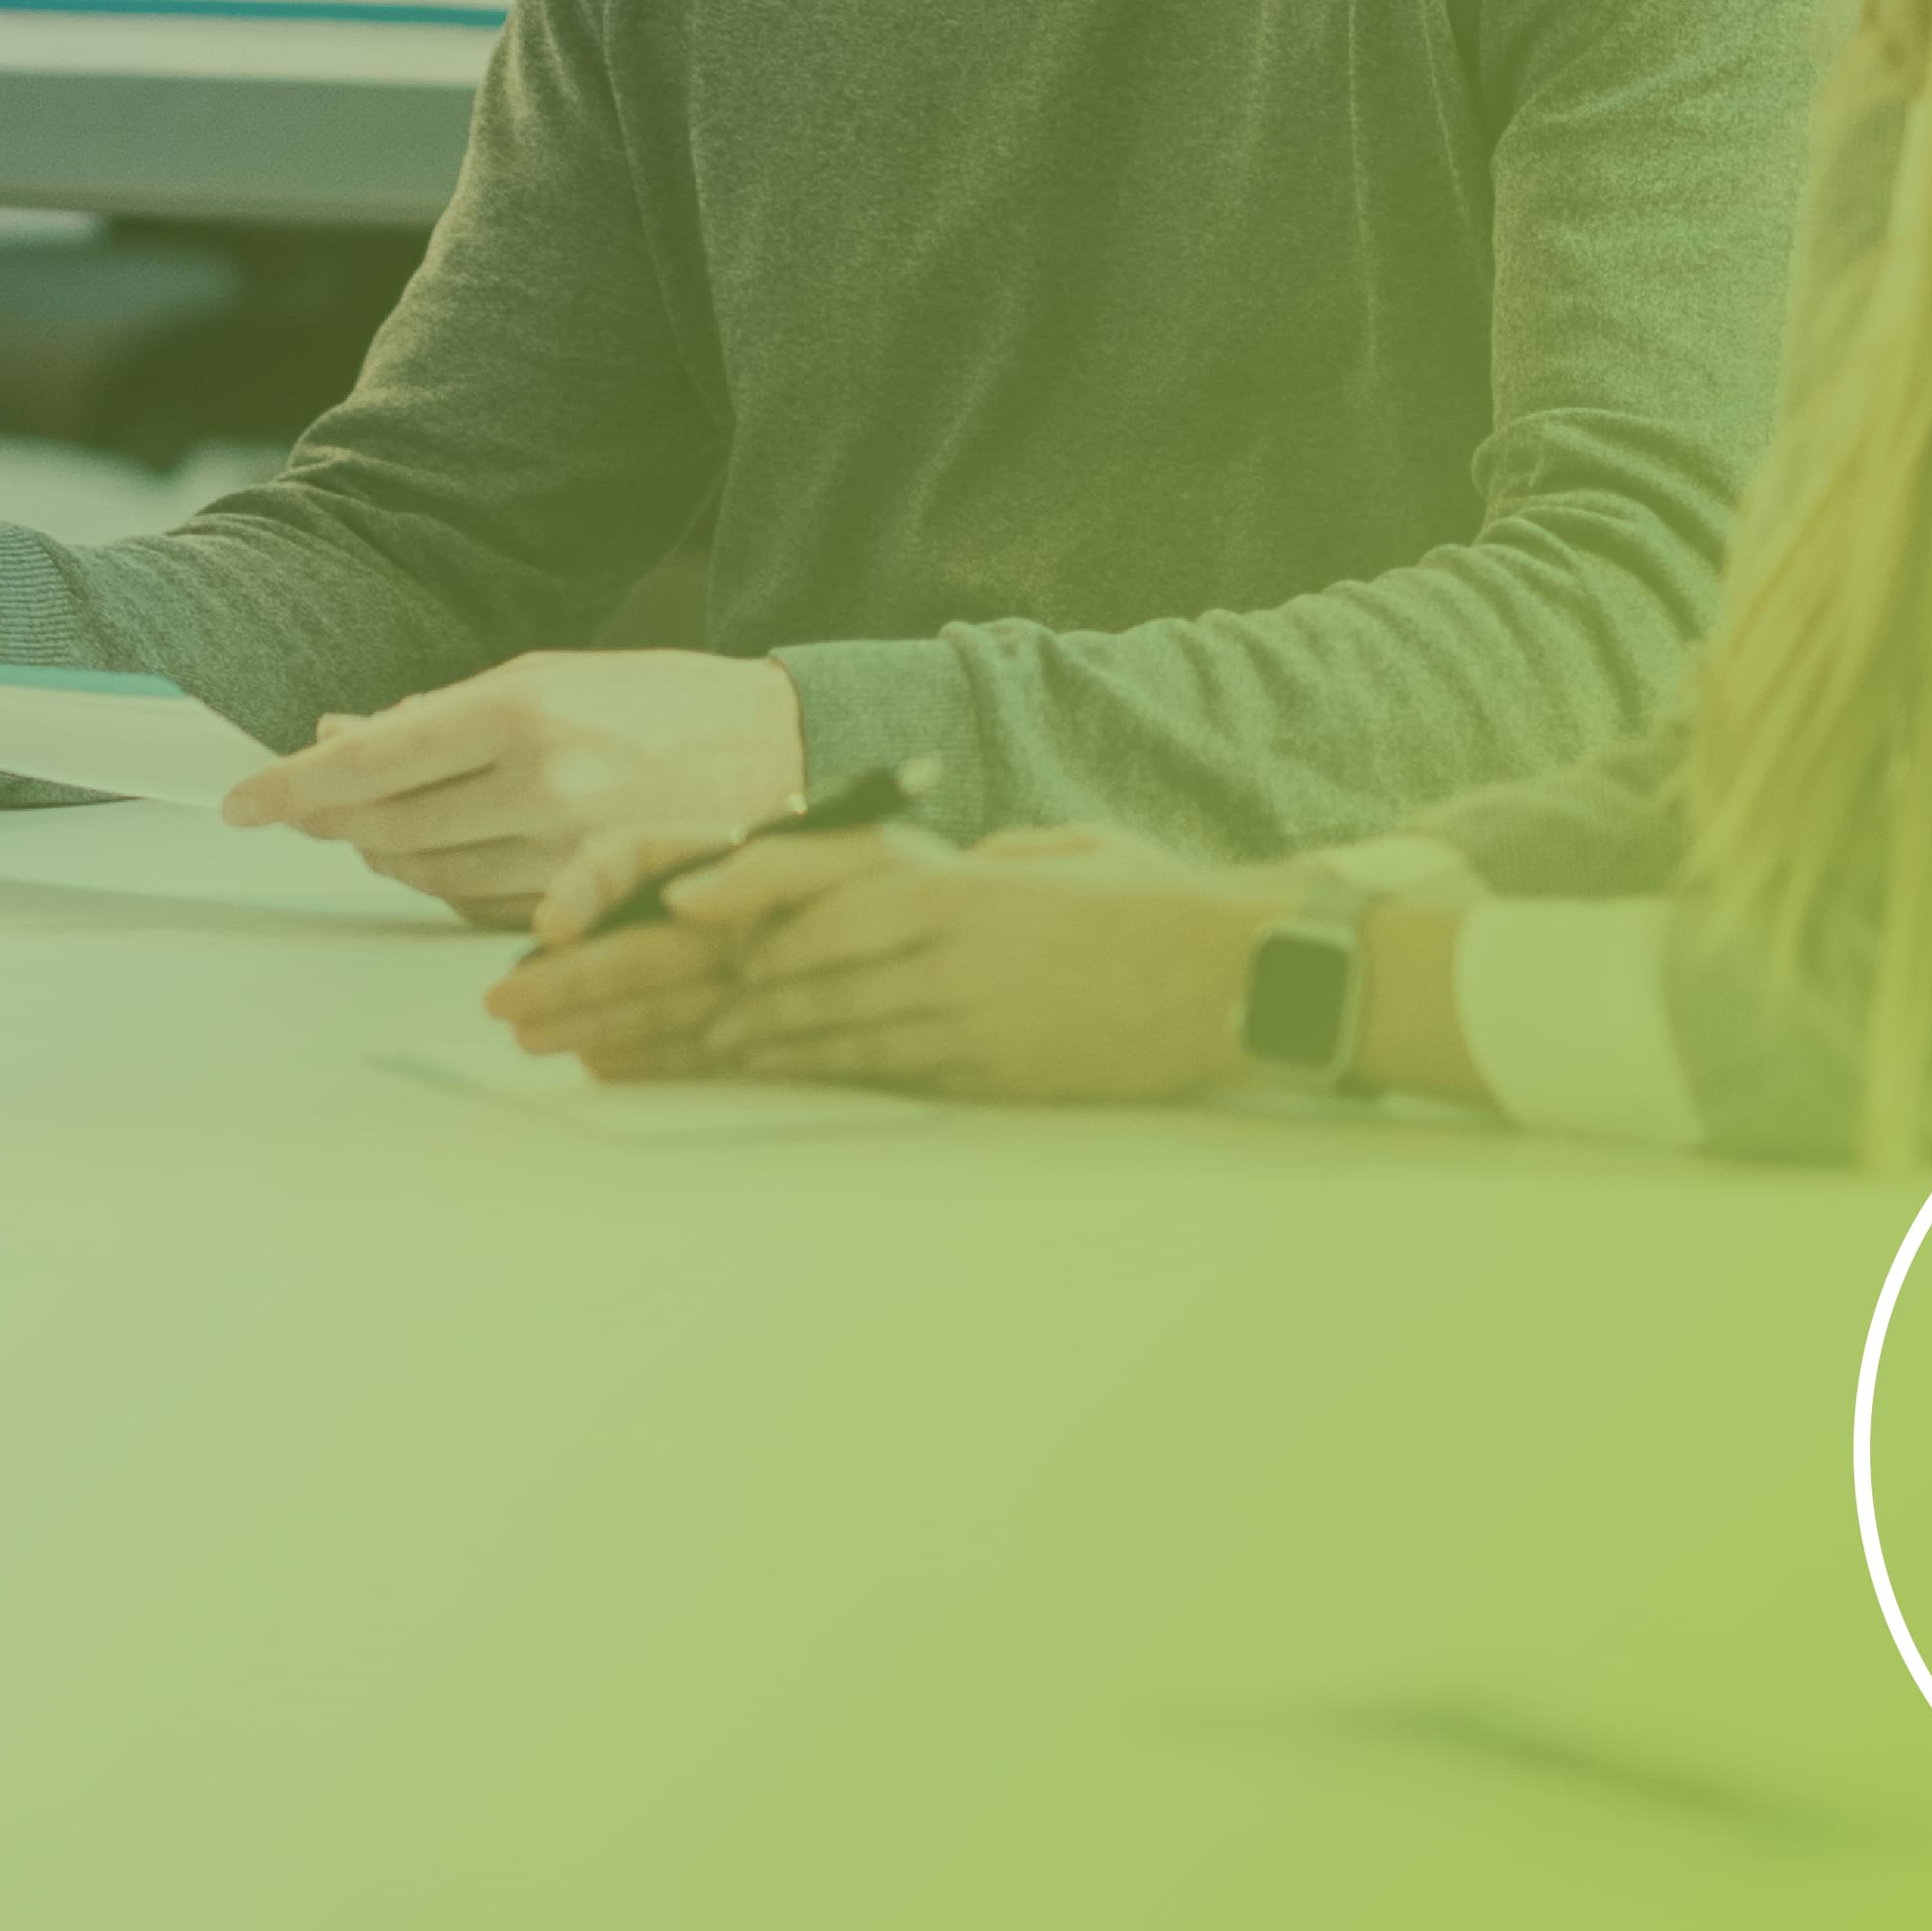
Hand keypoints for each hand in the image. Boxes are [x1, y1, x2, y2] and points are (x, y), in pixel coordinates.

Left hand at [215, 650, 806, 923]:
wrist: (788, 748)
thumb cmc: (663, 701)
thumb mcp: (548, 677)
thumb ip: (440, 713)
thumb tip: (340, 735)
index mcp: (522, 711)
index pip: (374, 760)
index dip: (295, 787)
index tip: (242, 801)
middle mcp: (542, 784)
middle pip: (390, 829)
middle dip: (334, 824)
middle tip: (305, 812)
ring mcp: (571, 852)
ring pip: (431, 877)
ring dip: (388, 857)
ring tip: (376, 830)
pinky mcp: (595, 900)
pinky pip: (486, 908)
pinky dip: (450, 885)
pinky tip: (450, 855)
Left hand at [653, 827, 1279, 1103]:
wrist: (1239, 974)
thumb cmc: (1159, 899)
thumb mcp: (1061, 849)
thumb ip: (989, 859)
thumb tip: (947, 870)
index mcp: (966, 888)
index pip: (828, 900)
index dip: (750, 909)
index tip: (692, 912)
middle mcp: (959, 955)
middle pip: (822, 976)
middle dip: (754, 996)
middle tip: (705, 1011)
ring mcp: (981, 1022)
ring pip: (853, 1036)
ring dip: (785, 1047)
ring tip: (735, 1055)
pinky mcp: (1007, 1075)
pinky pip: (908, 1077)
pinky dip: (848, 1077)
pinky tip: (814, 1081)